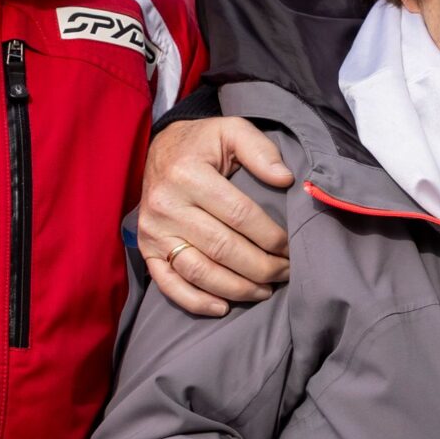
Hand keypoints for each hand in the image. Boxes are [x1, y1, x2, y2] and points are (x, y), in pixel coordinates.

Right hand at [139, 116, 293, 315]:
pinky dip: (196, 301)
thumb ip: (260, 150)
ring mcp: (153, 231)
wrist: (161, 149)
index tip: (292, 248)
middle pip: (223, 248)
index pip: (240, 215)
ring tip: (266, 290)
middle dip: (261, 267)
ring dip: (237, 288)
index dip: (271, 236)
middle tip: (287, 273)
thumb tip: (285, 179)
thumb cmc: (203, 143)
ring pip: (199, 271)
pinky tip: (223, 308)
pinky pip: (169, 284)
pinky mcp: (147, 250)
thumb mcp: (231, 130)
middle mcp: (166, 205)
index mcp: (188, 174)